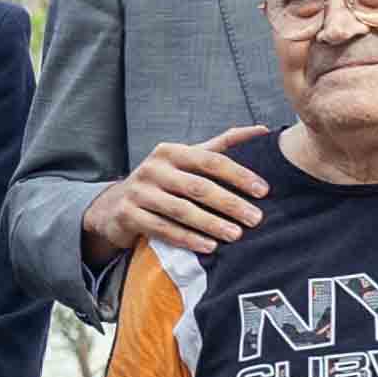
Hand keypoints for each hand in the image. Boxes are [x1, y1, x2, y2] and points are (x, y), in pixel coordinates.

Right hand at [82, 125, 271, 263]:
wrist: (114, 206)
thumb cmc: (161, 182)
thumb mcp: (186, 160)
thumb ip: (221, 146)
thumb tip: (262, 130)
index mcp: (170, 152)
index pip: (210, 160)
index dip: (239, 175)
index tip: (263, 190)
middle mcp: (153, 168)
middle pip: (198, 187)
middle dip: (230, 203)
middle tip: (255, 218)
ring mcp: (139, 192)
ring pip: (181, 210)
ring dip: (211, 224)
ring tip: (236, 235)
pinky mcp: (129, 215)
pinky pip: (163, 229)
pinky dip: (188, 239)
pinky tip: (209, 246)